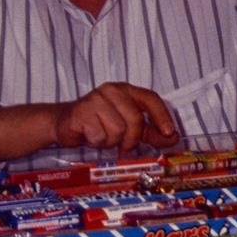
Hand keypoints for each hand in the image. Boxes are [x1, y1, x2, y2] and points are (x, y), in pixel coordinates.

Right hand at [54, 82, 180, 153]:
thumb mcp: (126, 126)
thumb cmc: (98, 123)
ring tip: (101, 136)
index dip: (162, 116)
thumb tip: (173, 137)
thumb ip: (149, 131)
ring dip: (110, 141)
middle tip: (123, 146)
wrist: (63, 123)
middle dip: (131, 138)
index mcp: (125, 90)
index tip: (169, 132)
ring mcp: (95, 99)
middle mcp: (111, 91)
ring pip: (117, 130)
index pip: (150, 98)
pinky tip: (89, 136)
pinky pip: (99, 136)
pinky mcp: (81, 112)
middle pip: (135, 119)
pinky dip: (96, 142)